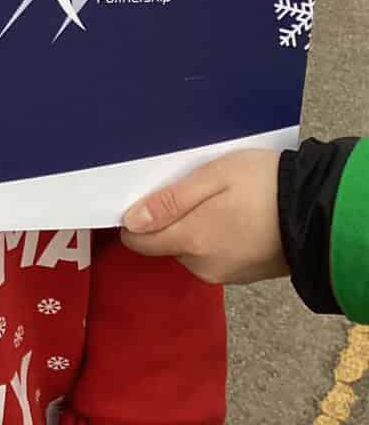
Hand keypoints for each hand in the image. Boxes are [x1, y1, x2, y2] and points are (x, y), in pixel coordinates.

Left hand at [120, 148, 286, 283]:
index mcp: (192, 242)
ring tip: (221, 201)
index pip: (138, 241)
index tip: (151, 196)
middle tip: (196, 191)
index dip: (137, 218)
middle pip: (164, 243)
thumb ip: (169, 202)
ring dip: (195, 227)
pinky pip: (212, 255)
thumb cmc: (266, 186)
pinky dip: (216, 237)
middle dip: (171, 219)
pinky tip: (235, 216)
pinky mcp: (243, 274)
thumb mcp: (212, 178)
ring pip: (189, 249)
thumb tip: (130, 222)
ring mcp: (225, 273)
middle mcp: (204, 266)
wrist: (321, 211)